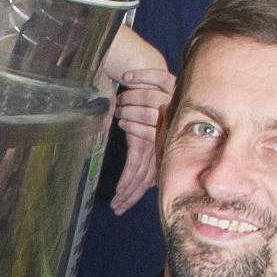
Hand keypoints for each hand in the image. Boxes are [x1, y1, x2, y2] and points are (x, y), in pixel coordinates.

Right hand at [103, 63, 173, 213]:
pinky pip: (136, 162)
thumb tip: (125, 144)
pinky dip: (127, 179)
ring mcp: (153, 138)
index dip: (139, 187)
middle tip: (120, 209)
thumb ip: (133, 132)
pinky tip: (120, 192)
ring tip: (117, 204)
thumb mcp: (134, 113)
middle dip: (133, 195)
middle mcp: (159, 138)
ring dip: (128, 192)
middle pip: (148, 175)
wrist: (139, 66)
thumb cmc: (135, 87)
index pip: (151, 168)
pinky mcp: (144, 133)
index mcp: (159, 135)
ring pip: (142, 173)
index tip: (126, 201)